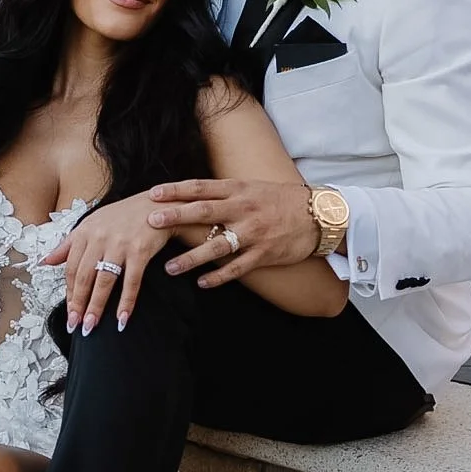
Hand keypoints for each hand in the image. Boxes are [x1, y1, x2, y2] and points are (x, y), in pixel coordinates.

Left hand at [43, 194, 171, 334]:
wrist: (157, 203)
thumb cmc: (123, 215)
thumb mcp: (91, 224)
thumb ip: (68, 245)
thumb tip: (45, 261)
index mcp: (84, 232)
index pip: (71, 268)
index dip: (69, 292)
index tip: (70, 311)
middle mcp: (99, 238)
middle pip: (84, 277)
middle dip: (78, 304)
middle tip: (76, 324)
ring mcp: (120, 244)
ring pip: (104, 281)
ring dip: (96, 306)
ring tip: (91, 325)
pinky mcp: (140, 250)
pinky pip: (131, 281)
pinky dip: (126, 302)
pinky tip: (121, 318)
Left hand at [148, 179, 316, 285]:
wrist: (319, 215)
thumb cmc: (281, 200)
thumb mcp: (253, 187)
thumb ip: (225, 192)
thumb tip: (192, 195)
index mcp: (239, 190)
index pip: (201, 188)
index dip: (176, 190)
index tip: (153, 194)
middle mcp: (244, 210)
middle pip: (204, 212)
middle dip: (176, 217)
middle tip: (151, 222)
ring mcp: (254, 233)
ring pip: (217, 247)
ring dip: (192, 258)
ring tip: (170, 268)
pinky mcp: (264, 254)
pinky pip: (237, 268)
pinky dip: (219, 277)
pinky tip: (202, 283)